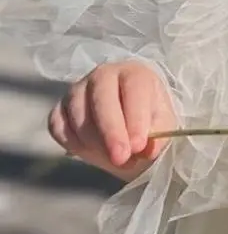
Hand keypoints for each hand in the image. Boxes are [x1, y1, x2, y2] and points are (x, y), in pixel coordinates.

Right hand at [48, 62, 175, 179]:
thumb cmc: (149, 120)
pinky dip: (73, 144)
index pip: (134, 88)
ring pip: (78, 116)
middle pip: (102, 99)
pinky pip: (59, 127)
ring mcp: (77, 91)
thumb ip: (158, 135)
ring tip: (116, 160)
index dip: (135, 118)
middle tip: (121, 158)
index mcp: (134, 74)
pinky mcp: (59, 109)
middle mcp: (103, 76)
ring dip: (95, 143)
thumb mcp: (163, 126)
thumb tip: (147, 149)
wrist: (128, 127)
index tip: (138, 145)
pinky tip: (92, 153)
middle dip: (111, 132)